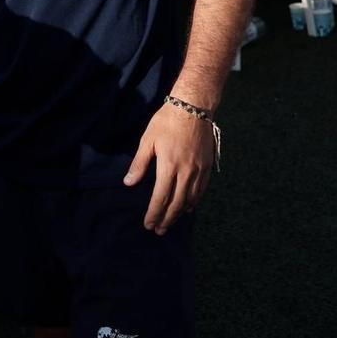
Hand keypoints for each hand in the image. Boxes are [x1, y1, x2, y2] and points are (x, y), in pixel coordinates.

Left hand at [127, 101, 215, 234]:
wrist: (193, 107)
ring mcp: (199, 170)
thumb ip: (139, 164)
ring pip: (190, 199)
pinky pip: (201, 190)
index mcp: (168, 166)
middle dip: (166, 219)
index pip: (160, 197)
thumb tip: (129, 183)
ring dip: (179, 213)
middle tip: (158, 230)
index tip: (148, 224)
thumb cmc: (166, 122)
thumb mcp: (147, 140)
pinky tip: (188, 207)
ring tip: (170, 222)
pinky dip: (194, 201)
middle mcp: (186, 172)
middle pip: (176, 203)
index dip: (154, 213)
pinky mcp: (207, 166)